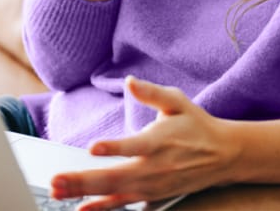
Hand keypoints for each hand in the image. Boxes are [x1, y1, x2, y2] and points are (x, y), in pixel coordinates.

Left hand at [50, 77, 238, 209]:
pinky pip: (123, 204)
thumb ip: (152, 92)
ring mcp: (152, 186)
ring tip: (58, 193)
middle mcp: (154, 167)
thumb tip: (130, 81)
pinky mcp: (152, 196)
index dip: (113, 148)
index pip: (134, 146)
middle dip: (83, 180)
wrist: (223, 155)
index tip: (93, 147)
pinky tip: (82, 209)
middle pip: (115, 177)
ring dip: (85, 194)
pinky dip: (103, 208)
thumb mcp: (177, 101)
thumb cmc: (196, 125)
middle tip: (56, 181)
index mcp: (159, 141)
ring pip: (114, 194)